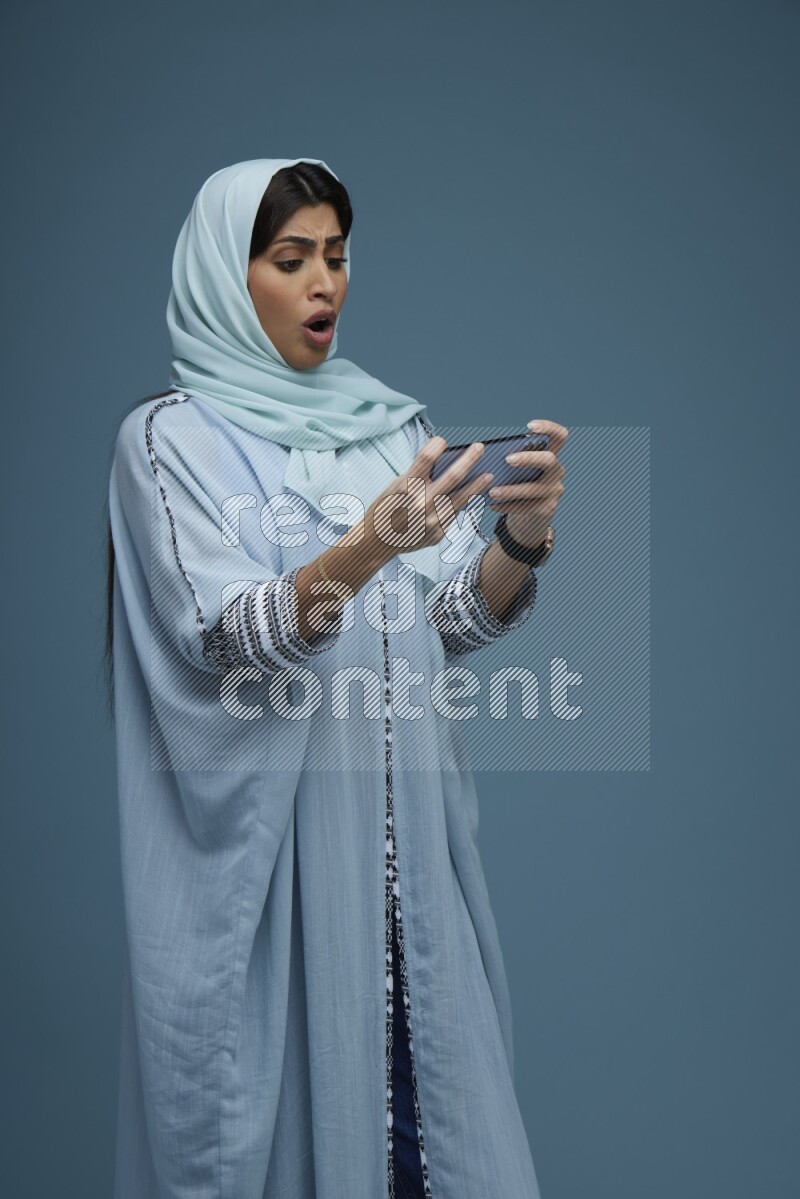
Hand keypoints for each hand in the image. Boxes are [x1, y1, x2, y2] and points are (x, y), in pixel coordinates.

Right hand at [364, 436, 492, 557]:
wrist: (376, 543)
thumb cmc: (385, 510)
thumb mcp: (394, 487)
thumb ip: (417, 476)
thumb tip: (443, 463)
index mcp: (406, 487)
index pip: (427, 457)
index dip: (437, 444)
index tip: (443, 440)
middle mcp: (420, 503)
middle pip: (453, 476)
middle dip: (470, 459)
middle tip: (480, 448)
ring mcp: (431, 521)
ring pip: (461, 498)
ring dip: (477, 485)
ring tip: (489, 475)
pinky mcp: (437, 534)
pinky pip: (454, 514)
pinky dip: (463, 503)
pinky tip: (471, 496)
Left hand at [488, 419, 567, 548]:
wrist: (530, 519)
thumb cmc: (518, 486)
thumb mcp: (517, 472)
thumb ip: (509, 461)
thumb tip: (484, 456)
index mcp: (550, 456)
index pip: (560, 436)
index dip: (548, 428)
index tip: (529, 426)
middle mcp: (556, 471)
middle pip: (549, 460)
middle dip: (528, 458)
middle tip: (507, 460)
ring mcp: (554, 491)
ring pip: (534, 488)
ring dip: (511, 490)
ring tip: (492, 492)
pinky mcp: (547, 509)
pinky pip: (526, 507)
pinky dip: (507, 506)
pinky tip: (492, 505)